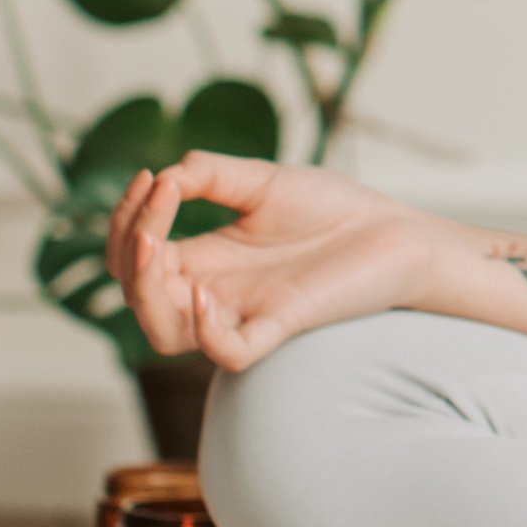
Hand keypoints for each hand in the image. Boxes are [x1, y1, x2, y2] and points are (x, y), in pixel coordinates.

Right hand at [103, 155, 440, 372]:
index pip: (138, 255)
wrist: (398, 232)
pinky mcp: (282, 324)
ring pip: (164, 333)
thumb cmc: (334, 210)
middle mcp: (216, 290)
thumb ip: (211, 175)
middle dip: (128, 249)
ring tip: (154, 244)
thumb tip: (163, 176)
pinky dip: (206, 332)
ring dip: (144, 291)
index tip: (150, 176)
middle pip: (139, 295)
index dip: (129, 221)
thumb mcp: (264, 181)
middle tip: (153, 198)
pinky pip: (230, 352)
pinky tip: (203, 293)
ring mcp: (246, 311)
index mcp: (206, 258)